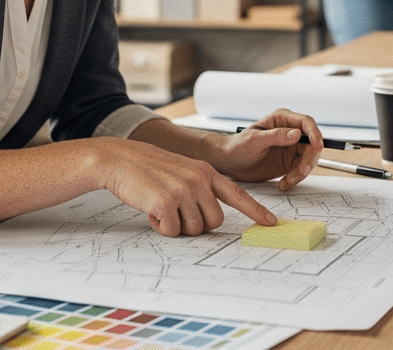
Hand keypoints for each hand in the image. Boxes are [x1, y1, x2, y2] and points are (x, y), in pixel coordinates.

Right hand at [97, 139, 277, 236]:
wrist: (121, 160)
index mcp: (206, 172)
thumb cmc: (150, 169)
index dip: (255, 210)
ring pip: (194, 229)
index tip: (271, 222)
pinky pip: (172, 231)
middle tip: (178, 212)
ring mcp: (184, 190)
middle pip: (214, 221)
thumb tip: (211, 218)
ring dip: (177, 225)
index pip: (238, 194)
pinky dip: (161, 227)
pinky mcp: (166, 202)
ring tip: (162, 207)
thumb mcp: (183, 171)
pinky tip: (152, 210)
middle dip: (197, 224)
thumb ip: (201, 189)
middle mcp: (199, 180)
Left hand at [211, 108, 323, 191]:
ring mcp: (291, 148)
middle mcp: (290, 132)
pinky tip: (283, 184)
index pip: (306, 123)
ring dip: (302, 172)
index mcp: (282, 119)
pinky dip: (295, 179)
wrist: (230, 163)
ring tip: (288, 181)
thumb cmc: (237, 146)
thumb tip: (297, 133)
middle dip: (310, 159)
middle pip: (312, 143)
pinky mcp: (290, 162)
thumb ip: (276, 136)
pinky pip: (300, 171)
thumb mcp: (254, 141)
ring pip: (309, 158)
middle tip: (302, 171)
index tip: (317, 146)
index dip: (315, 133)